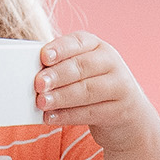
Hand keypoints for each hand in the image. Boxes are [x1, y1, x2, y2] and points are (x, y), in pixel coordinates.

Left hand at [37, 32, 158, 156]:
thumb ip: (61, 66)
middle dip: (58, 75)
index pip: (78, 42)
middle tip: (38, 83)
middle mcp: (111, 62)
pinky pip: (91, 112)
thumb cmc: (92, 85)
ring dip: (61, 97)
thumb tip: (32, 74)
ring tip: (42, 102)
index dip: (61, 48)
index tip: (43, 57)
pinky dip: (68, 116)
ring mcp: (119, 86)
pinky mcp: (119, 110)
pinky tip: (51, 117)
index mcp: (97, 46)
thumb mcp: (82, 69)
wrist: (127, 111)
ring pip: (87, 90)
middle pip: (82, 67)